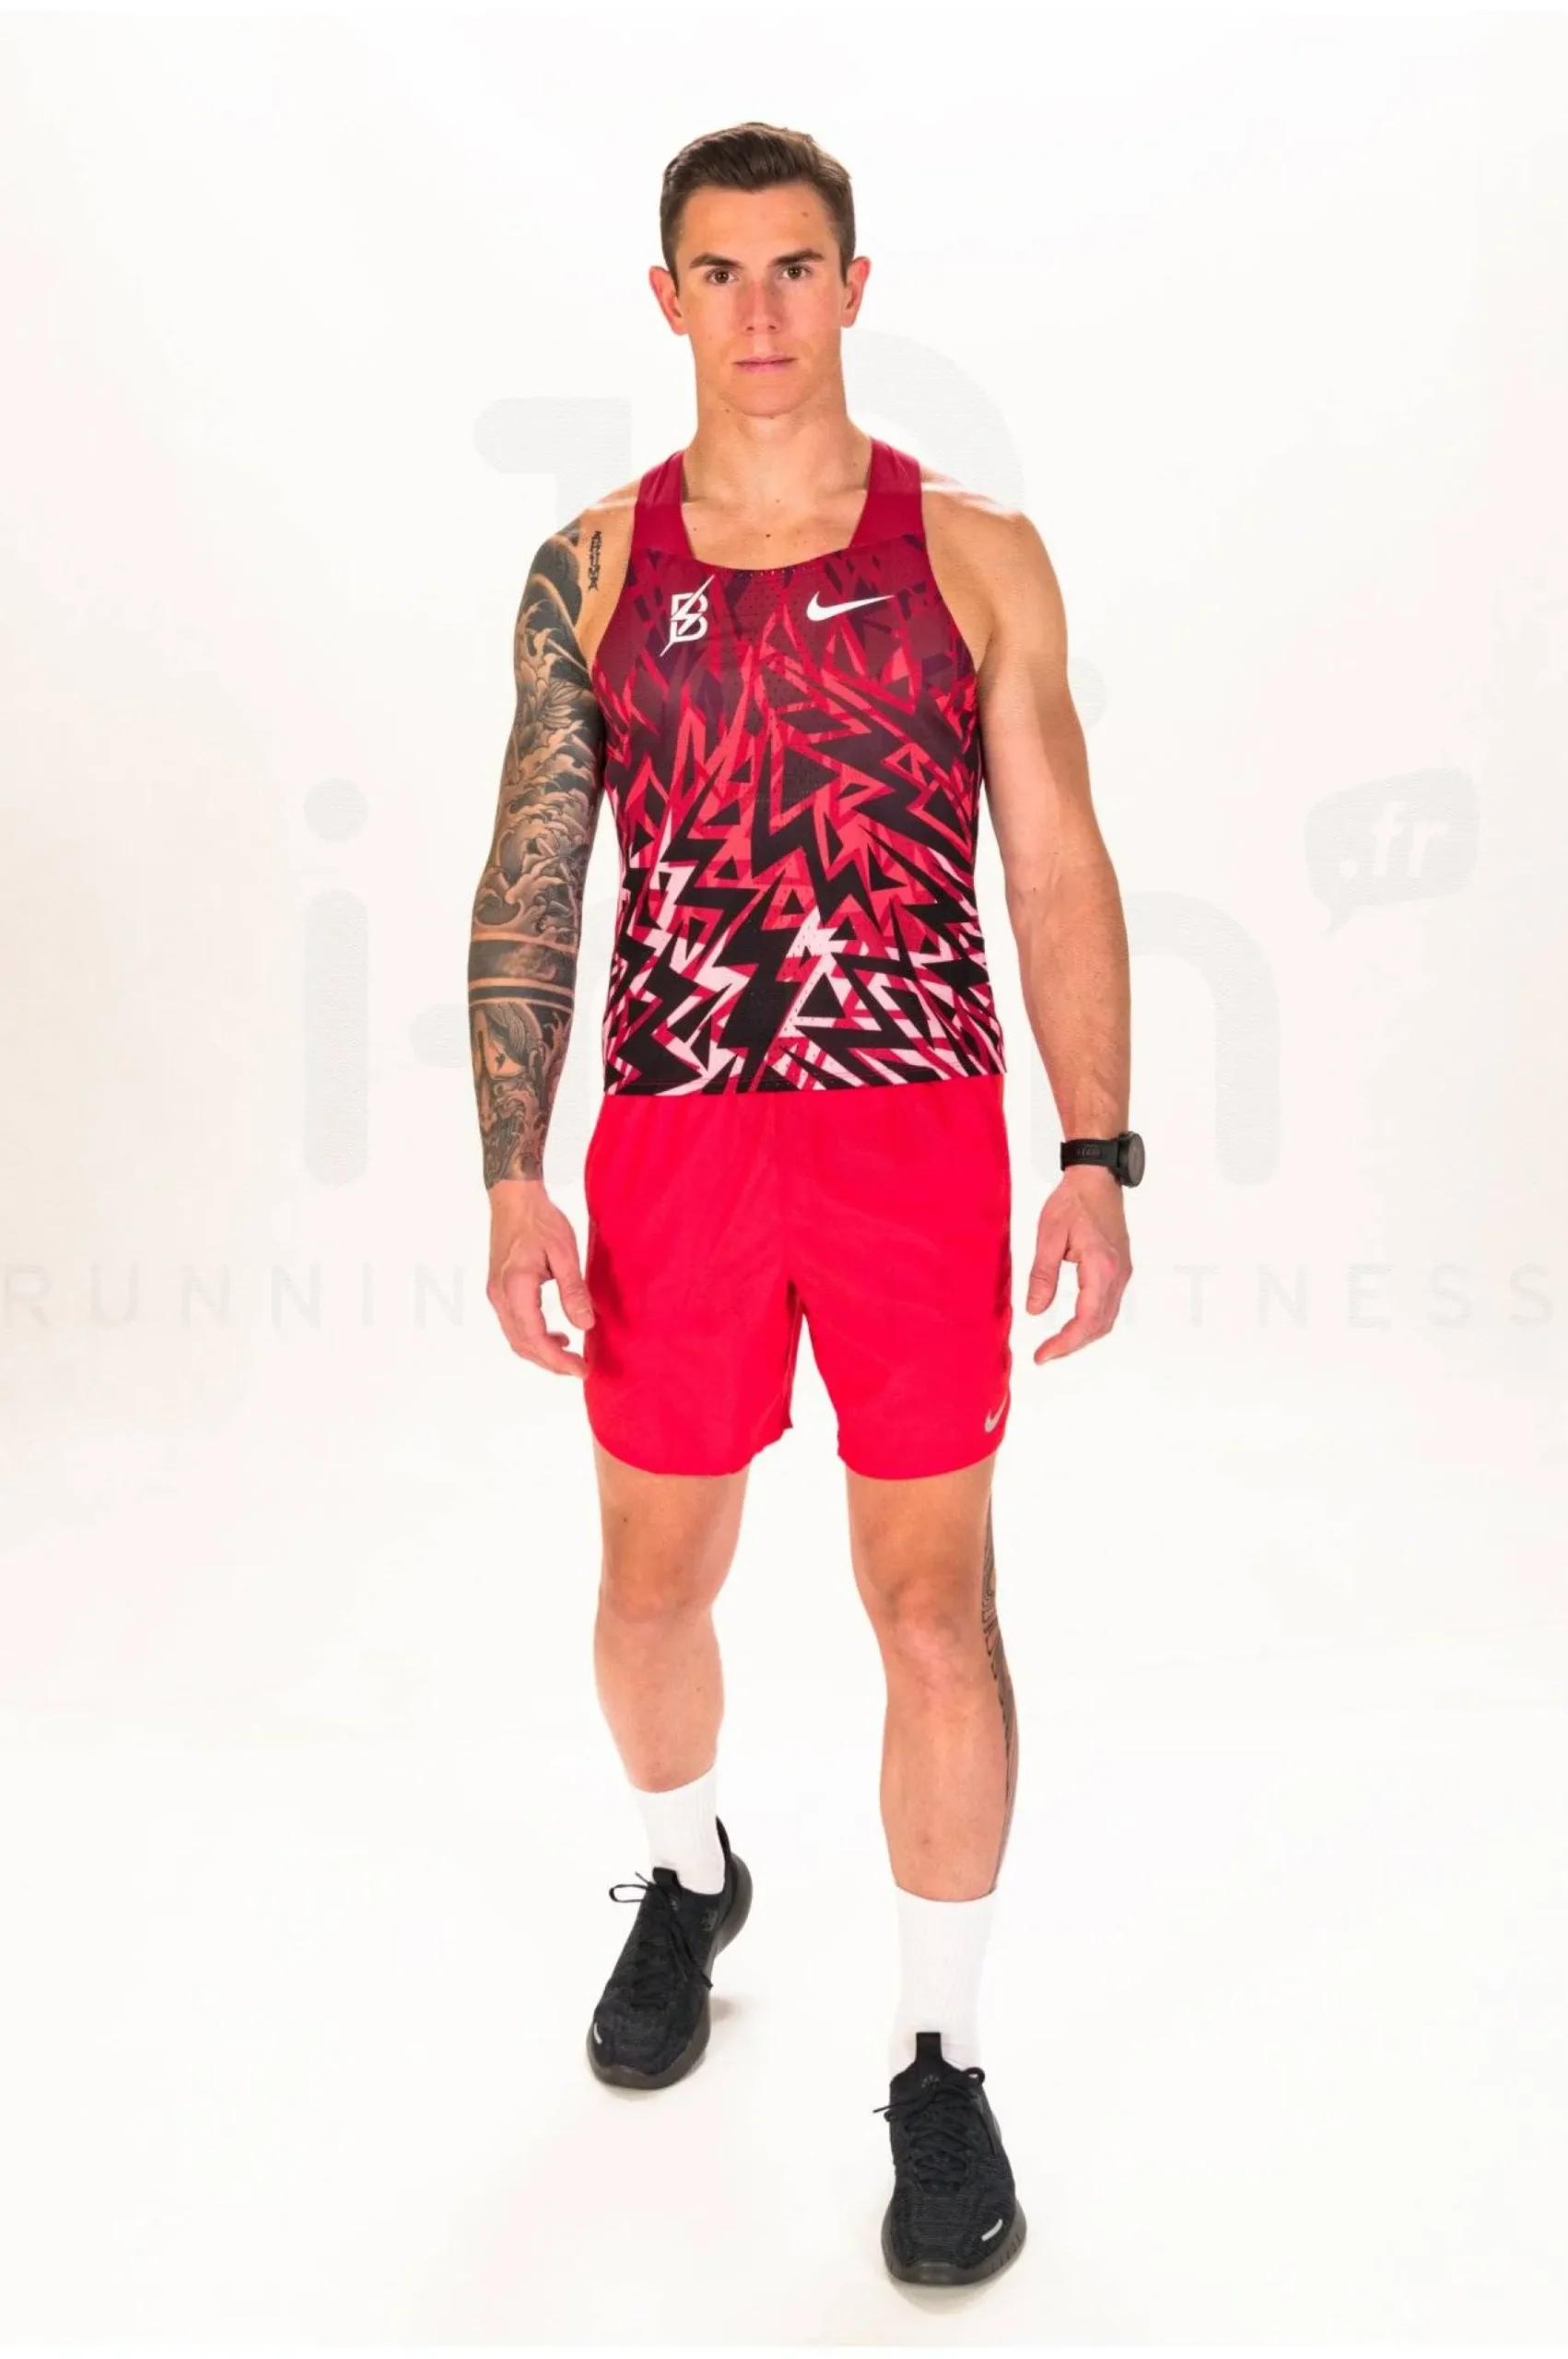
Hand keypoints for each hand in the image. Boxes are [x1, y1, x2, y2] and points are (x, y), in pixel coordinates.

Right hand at [485, 1178, 595, 1377]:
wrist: (514, 1199)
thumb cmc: (540, 1220)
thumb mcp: (565, 1253)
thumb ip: (573, 1291)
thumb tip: (585, 1326)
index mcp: (516, 1287)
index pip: (535, 1338)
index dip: (558, 1361)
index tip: (581, 1370)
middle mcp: (500, 1296)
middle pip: (522, 1345)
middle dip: (550, 1363)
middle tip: (579, 1369)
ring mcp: (496, 1294)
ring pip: (516, 1338)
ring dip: (541, 1352)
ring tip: (570, 1355)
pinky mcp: (499, 1290)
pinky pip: (514, 1325)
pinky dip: (534, 1337)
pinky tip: (556, 1334)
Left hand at [1025, 1166, 1132, 1363]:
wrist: (1097, 1178)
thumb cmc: (1074, 1200)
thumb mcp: (1049, 1236)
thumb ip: (1042, 1276)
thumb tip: (1034, 1310)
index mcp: (1101, 1267)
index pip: (1085, 1320)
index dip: (1064, 1344)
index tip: (1042, 1356)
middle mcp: (1118, 1274)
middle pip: (1099, 1326)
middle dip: (1072, 1345)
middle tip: (1045, 1354)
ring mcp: (1122, 1273)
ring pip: (1106, 1319)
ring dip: (1082, 1336)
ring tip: (1055, 1344)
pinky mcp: (1120, 1269)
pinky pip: (1108, 1305)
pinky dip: (1091, 1322)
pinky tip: (1073, 1323)